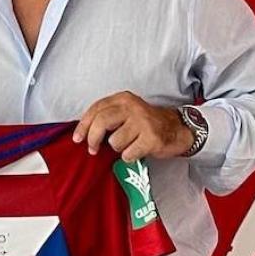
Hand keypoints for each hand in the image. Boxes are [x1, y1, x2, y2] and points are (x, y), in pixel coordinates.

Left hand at [73, 91, 192, 160]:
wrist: (177, 129)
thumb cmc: (145, 123)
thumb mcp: (126, 112)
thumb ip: (107, 117)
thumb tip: (83, 133)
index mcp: (123, 99)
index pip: (96, 109)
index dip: (83, 125)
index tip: (77, 138)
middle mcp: (133, 107)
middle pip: (102, 122)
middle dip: (92, 139)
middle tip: (92, 149)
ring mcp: (143, 122)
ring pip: (115, 142)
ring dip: (118, 148)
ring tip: (128, 145)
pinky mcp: (151, 138)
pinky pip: (128, 154)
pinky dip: (130, 157)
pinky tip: (138, 151)